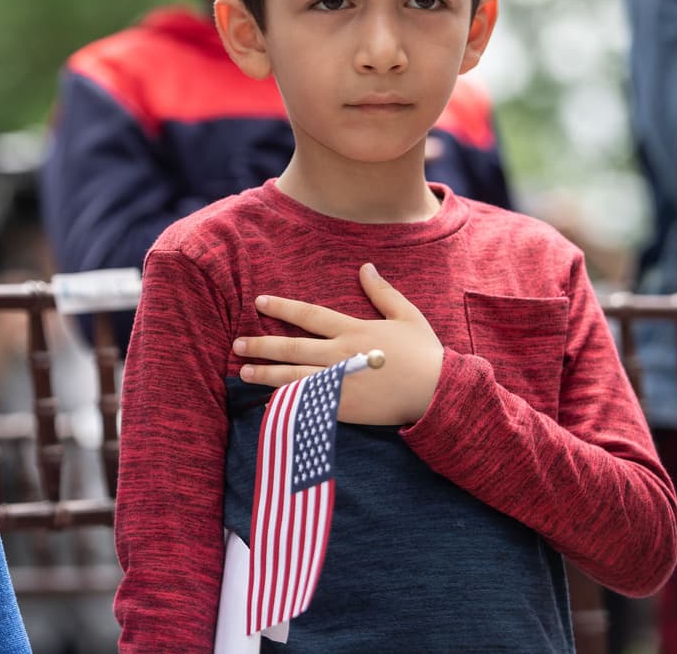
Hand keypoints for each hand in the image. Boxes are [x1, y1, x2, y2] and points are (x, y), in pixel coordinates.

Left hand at [233, 263, 443, 424]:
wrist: (439, 393)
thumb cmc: (425, 353)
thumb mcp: (407, 315)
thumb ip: (383, 292)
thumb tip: (366, 267)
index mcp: (354, 330)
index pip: (309, 315)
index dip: (282, 308)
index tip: (259, 303)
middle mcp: (341, 355)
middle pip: (292, 347)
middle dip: (262, 344)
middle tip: (237, 343)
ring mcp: (340, 383)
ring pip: (294, 376)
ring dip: (265, 373)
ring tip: (242, 371)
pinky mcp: (344, 408)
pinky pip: (309, 403)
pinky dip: (286, 401)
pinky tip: (268, 401)